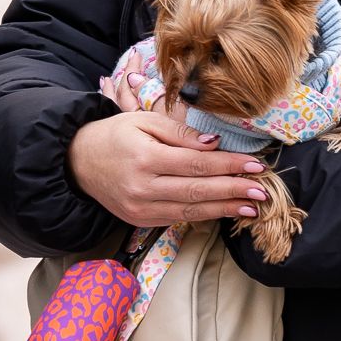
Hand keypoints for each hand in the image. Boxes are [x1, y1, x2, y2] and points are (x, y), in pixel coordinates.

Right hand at [68, 110, 273, 228]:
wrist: (77, 161)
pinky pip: (177, 219)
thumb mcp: (143, 120)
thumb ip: (179, 132)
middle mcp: (143, 186)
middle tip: (262, 191)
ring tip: (252, 207)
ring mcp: (140, 208)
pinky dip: (204, 215)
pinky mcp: (139, 220)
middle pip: (198, 190)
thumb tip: (214, 144)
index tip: (255, 166)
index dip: (228, 166)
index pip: (196, 163)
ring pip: (191, 211)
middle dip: (234, 191)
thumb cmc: (114, 134)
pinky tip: (224, 210)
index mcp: (145, 156)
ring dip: (224, 209)